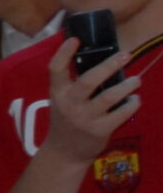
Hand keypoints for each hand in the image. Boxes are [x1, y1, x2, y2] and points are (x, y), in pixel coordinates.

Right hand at [39, 37, 139, 163]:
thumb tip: (102, 61)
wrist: (64, 152)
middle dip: (109, 65)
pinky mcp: (100, 130)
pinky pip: (121, 113)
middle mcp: (70, 104)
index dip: (63, 53)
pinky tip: (135, 100)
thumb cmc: (66, 121)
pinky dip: (132, 104)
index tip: (75, 39)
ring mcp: (85, 118)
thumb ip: (74, 85)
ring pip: (110, 97)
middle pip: (89, 80)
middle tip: (126, 55)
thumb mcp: (62, 101)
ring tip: (136, 80)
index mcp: (58, 94)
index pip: (55, 70)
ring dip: (127, 86)